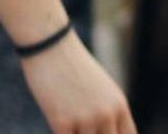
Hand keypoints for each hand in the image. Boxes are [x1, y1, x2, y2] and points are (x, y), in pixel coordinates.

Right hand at [21, 32, 136, 133]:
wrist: (49, 43)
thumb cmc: (71, 64)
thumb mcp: (100, 86)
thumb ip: (107, 111)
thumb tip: (105, 130)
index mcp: (118, 105)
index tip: (100, 131)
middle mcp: (106, 114)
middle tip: (82, 126)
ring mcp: (85, 119)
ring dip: (76, 133)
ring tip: (69, 116)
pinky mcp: (62, 121)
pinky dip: (60, 133)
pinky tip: (57, 124)